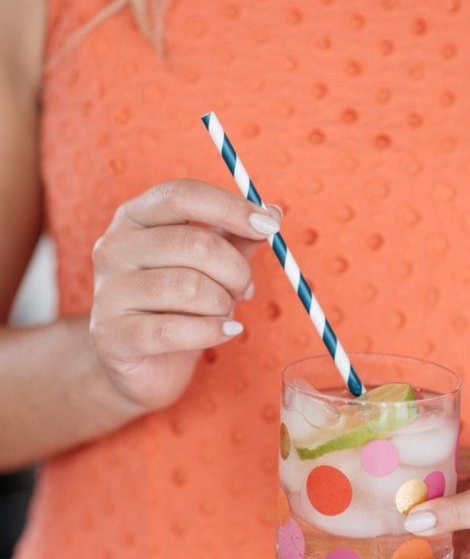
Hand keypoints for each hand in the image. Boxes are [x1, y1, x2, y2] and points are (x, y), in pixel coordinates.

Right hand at [90, 179, 280, 410]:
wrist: (142, 362)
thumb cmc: (177, 304)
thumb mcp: (207, 263)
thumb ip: (236, 237)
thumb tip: (272, 212)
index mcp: (134, 217)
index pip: (182, 196)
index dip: (231, 208)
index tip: (270, 226)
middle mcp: (114, 248)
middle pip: (195, 243)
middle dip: (235, 269)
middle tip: (244, 288)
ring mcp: (109, 292)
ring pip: (189, 287)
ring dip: (222, 304)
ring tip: (224, 312)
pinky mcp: (112, 336)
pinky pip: (174, 330)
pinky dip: (212, 332)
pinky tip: (225, 332)